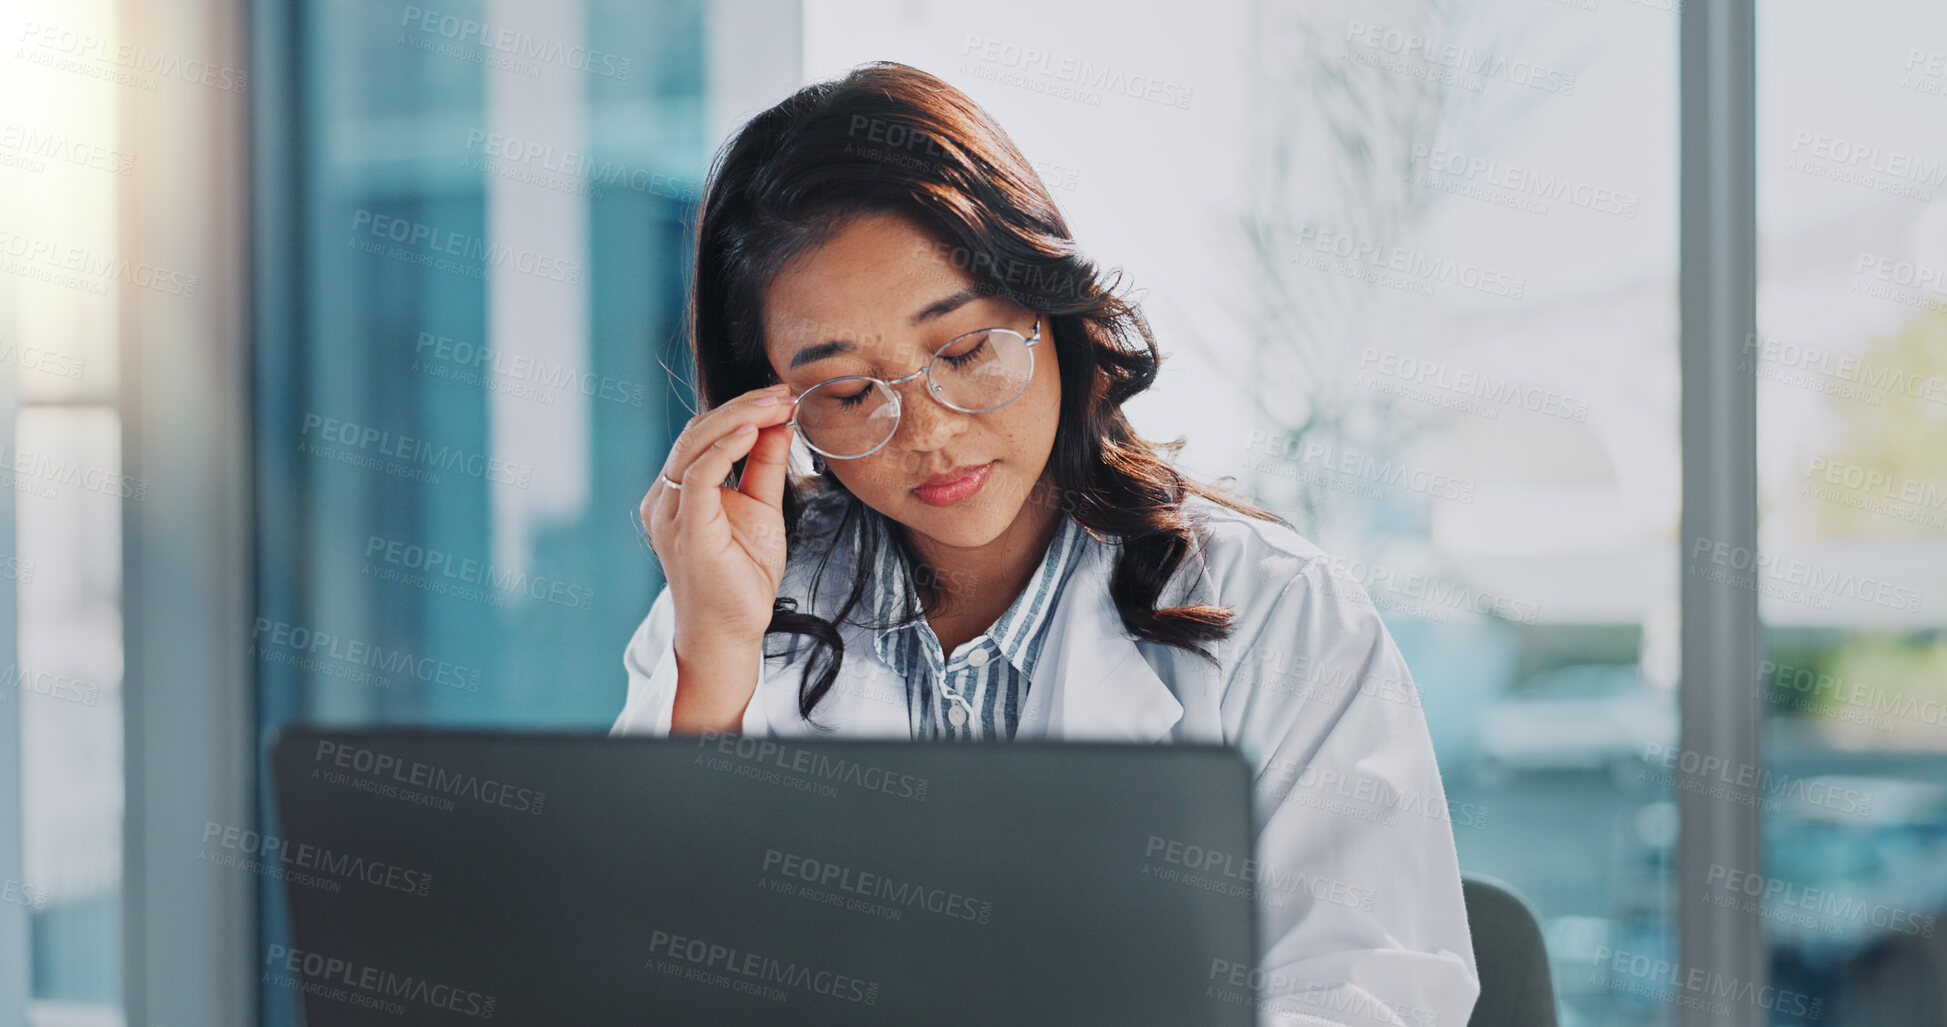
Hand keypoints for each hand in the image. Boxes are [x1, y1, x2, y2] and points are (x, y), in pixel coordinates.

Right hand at [641, 384, 797, 655]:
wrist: (731, 632)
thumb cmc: (742, 577)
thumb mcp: (762, 508)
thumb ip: (765, 466)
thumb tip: (780, 423)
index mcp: (678, 491)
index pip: (703, 435)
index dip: (742, 410)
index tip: (781, 397)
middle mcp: (665, 498)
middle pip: (698, 432)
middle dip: (744, 407)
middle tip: (783, 394)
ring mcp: (669, 513)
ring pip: (696, 445)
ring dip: (741, 418)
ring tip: (776, 405)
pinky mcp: (685, 529)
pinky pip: (699, 475)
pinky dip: (725, 449)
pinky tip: (752, 433)